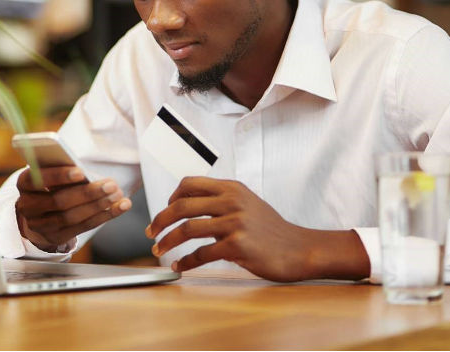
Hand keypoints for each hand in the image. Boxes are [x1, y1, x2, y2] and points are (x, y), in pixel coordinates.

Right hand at [15, 166, 131, 251]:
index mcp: (24, 183)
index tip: (81, 172)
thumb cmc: (50, 183)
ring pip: (72, 217)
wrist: (39, 212)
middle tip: (110, 184)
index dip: (59, 176)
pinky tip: (119, 207)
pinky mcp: (55, 237)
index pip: (37, 179)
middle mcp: (28, 206)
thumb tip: (87, 171)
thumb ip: (62, 169)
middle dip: (88, 193)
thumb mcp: (50, 172)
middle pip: (59, 201)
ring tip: (117, 195)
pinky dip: (104, 216)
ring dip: (99, 206)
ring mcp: (40, 225)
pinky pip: (82, 227)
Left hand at [146, 177, 368, 281]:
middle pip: (182, 205)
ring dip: (167, 240)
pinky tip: (179, 266)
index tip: (163, 211)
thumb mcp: (247, 203)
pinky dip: (185, 261)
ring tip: (158, 250)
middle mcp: (232, 201)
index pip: (190, 183)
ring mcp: (235, 223)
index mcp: (232, 188)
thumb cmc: (270, 229)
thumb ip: (221, 200)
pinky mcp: (237, 246)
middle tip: (150, 232)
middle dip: (160, 220)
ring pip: (188, 228)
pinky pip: (201, 253)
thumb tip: (187, 204)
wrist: (298, 248)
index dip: (171, 197)